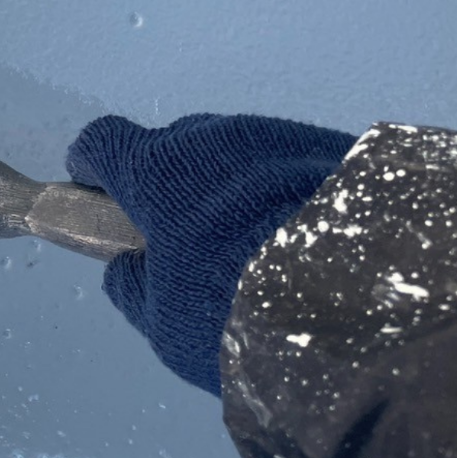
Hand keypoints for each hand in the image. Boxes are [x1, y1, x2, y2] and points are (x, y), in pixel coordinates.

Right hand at [65, 113, 354, 394]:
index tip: (96, 187)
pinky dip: (281, 191)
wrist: (362, 300)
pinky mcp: (330, 145)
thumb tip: (128, 267)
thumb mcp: (166, 322)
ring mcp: (274, 135)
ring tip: (259, 243)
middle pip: (174, 146)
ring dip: (231, 186)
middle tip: (192, 238)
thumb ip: (135, 286)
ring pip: (235, 153)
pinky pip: (287, 163)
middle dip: (172, 182)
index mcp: (156, 170)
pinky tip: (303, 237)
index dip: (94, 164)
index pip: (103, 141)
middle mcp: (210, 138)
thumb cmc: (238, 310)